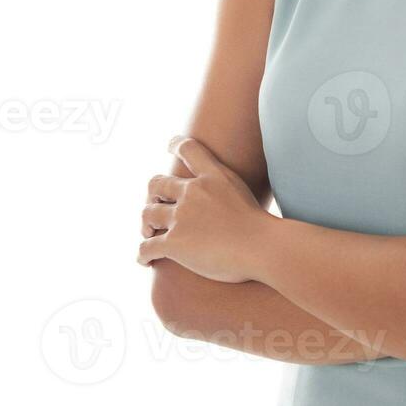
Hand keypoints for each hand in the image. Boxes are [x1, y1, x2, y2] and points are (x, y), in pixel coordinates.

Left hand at [137, 135, 269, 281]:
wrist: (262, 247)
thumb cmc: (263, 229)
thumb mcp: (249, 196)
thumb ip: (231, 193)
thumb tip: (225, 205)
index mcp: (213, 177)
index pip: (189, 149)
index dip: (176, 145)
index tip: (170, 146)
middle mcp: (193, 193)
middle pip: (157, 184)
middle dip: (152, 196)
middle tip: (155, 208)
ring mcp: (181, 217)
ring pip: (147, 214)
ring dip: (145, 225)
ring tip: (148, 234)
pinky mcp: (174, 243)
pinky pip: (146, 246)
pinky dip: (142, 254)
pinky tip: (145, 260)